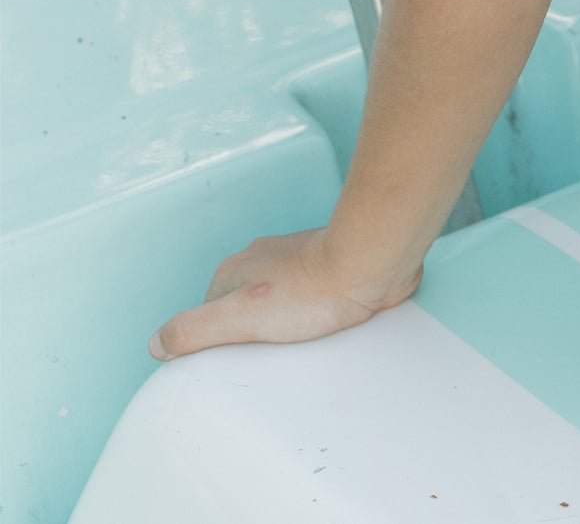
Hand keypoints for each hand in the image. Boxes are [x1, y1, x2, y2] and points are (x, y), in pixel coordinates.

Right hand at [147, 227, 421, 359]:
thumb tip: (156, 344)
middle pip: (242, 311)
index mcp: (234, 270)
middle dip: (250, 336)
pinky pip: (309, 301)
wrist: (373, 262)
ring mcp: (297, 262)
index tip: (228, 368)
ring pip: (277, 305)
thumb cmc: (311, 290)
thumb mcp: (240, 316)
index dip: (214, 347)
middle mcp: (263, 260)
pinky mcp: (328, 269)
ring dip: (282, 326)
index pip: (206, 319)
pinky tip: (320, 332)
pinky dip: (310, 317)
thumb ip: (195, 330)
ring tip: (293, 349)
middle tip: (263, 361)